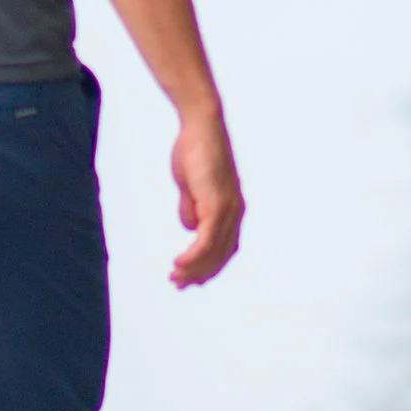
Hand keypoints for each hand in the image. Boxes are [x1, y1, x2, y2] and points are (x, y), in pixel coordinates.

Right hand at [170, 107, 243, 289]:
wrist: (201, 127)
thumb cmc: (195, 151)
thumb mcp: (191, 186)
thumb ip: (192, 207)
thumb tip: (189, 227)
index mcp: (231, 210)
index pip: (224, 248)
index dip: (208, 266)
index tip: (189, 277)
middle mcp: (235, 213)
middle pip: (220, 255)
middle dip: (200, 274)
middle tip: (178, 284)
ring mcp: (228, 210)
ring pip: (213, 252)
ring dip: (194, 269)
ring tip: (175, 278)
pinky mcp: (217, 205)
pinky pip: (206, 240)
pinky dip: (194, 256)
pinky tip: (179, 263)